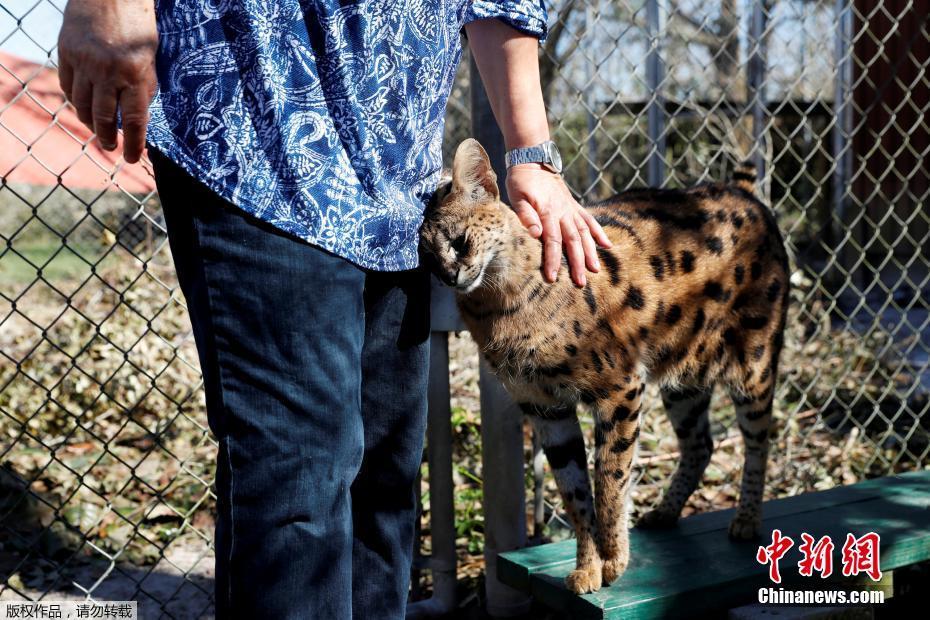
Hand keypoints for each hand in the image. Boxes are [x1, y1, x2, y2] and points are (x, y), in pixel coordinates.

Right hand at [57, 0, 158, 163]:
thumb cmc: (139, 26)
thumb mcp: (150, 59)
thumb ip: (143, 86)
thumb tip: (136, 118)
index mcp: (135, 74)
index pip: (134, 120)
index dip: (133, 144)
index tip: (132, 158)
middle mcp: (108, 71)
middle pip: (103, 117)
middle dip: (107, 138)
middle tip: (111, 148)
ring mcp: (84, 62)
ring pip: (82, 105)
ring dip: (89, 122)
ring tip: (97, 130)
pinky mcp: (67, 53)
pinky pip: (68, 86)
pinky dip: (75, 101)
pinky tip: (83, 107)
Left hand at [506, 164, 612, 286]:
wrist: (533, 160)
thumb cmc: (521, 181)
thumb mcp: (517, 196)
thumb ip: (526, 215)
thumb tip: (536, 233)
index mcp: (548, 212)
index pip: (552, 240)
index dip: (553, 260)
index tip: (553, 278)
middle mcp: (563, 212)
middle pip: (573, 241)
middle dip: (577, 263)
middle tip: (580, 283)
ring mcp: (571, 209)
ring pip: (584, 233)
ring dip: (591, 252)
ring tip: (596, 270)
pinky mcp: (574, 206)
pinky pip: (590, 220)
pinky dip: (599, 233)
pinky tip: (607, 246)